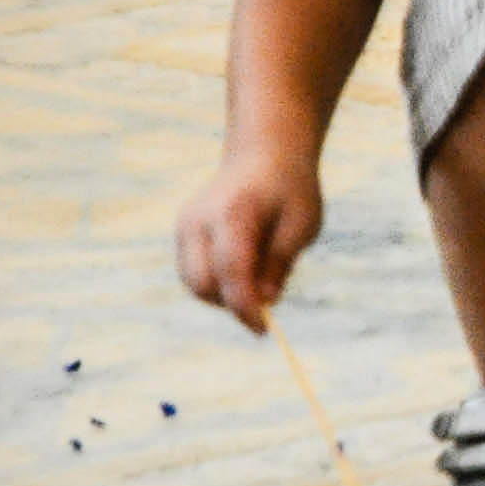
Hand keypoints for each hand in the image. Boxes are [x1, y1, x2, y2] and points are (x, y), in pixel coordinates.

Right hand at [174, 149, 323, 331]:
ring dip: (223, 295)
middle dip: (232, 303)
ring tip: (260, 277)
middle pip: (202, 282)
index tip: (264, 329)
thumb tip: (265, 302)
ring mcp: (185, 226)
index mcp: (233, 213)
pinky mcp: (183, 232)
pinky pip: (193, 271)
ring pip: (193, 282)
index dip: (245, 306)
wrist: (264, 156)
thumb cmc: (290, 190)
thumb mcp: (301, 224)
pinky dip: (216, 282)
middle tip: (266, 307)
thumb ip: (281, 262)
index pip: (232, 270)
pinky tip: (245, 269)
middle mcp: (199, 220)